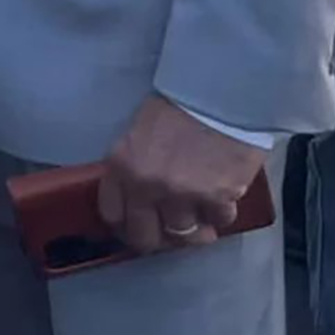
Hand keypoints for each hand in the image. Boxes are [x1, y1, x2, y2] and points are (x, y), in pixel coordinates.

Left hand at [97, 95, 268, 255]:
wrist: (218, 94)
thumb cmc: (177, 106)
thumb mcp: (139, 133)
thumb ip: (133, 167)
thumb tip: (138, 199)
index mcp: (121, 166)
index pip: (112, 214)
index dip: (125, 224)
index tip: (136, 225)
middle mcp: (146, 186)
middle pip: (145, 237)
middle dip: (157, 239)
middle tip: (169, 232)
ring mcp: (182, 196)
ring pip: (183, 235)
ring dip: (193, 229)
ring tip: (202, 218)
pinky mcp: (217, 199)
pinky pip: (218, 222)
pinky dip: (221, 214)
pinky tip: (223, 199)